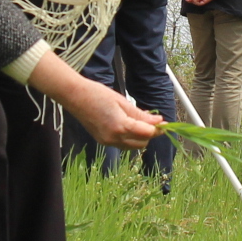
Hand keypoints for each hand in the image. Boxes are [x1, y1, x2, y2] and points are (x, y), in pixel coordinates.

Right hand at [28, 56, 158, 148]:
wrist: (75, 96)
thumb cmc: (98, 94)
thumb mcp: (122, 102)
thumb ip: (141, 115)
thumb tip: (158, 121)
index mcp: (121, 126)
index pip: (146, 133)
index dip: (158, 129)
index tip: (166, 124)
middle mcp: (114, 138)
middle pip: (141, 143)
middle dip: (150, 134)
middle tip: (155, 122)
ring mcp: (107, 141)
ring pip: (132, 146)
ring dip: (140, 137)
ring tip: (141, 123)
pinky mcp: (102, 141)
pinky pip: (122, 144)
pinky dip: (129, 138)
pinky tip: (129, 126)